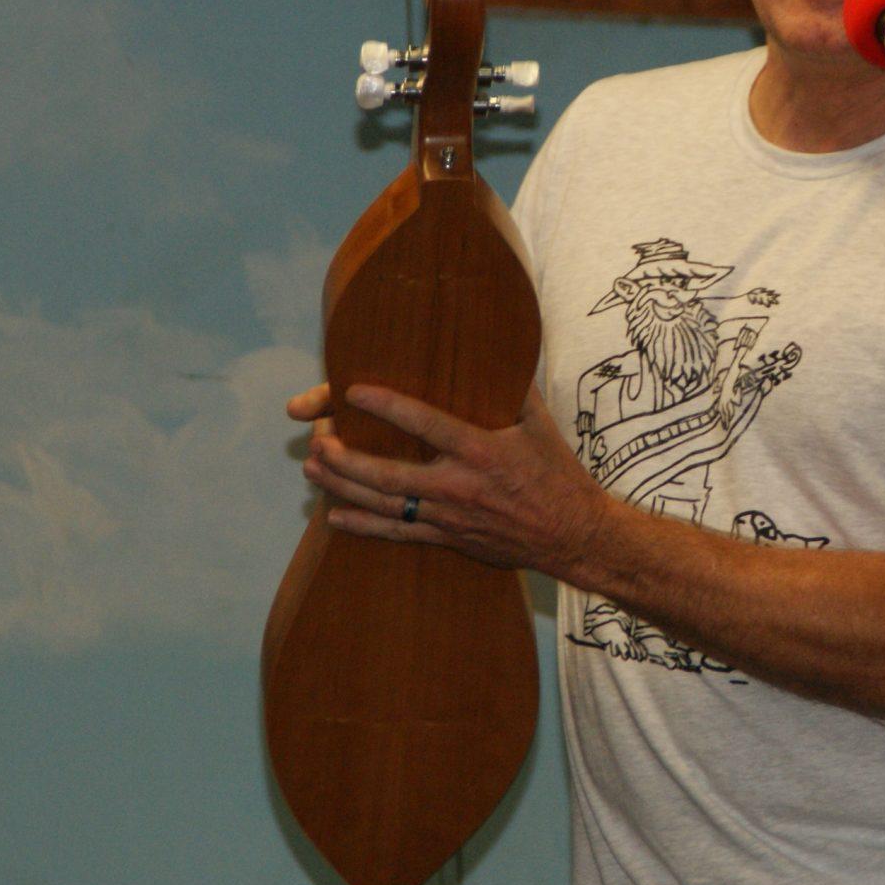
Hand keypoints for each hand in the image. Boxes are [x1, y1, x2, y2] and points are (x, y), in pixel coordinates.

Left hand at [298, 383, 612, 577]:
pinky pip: (398, 534)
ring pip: (385, 504)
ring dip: (343, 487)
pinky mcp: (449, 538)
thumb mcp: (541, 424)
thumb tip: (497, 346)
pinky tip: (334, 517)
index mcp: (481, 450)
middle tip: (317, 441)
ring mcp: (450, 516)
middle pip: (388, 474)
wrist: (573, 534)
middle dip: (346, 458)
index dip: (386, 406)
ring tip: (311, 469)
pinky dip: (364, 526)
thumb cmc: (557, 474)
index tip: (351, 390)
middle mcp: (459, 486)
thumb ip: (514, 387)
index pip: (425, 423)